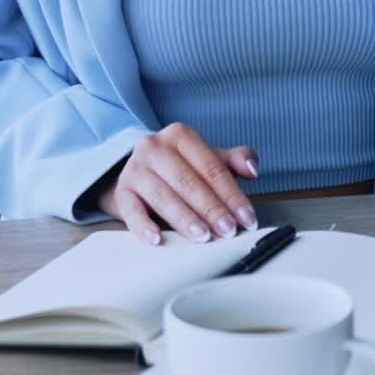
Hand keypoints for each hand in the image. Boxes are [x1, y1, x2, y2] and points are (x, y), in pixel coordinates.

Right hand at [97, 122, 260, 245]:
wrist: (138, 171)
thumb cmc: (180, 166)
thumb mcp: (207, 157)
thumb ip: (234, 160)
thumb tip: (252, 168)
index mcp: (181, 135)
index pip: (212, 167)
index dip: (232, 194)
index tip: (247, 217)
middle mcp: (155, 147)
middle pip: (189, 182)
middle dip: (212, 209)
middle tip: (229, 230)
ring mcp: (135, 169)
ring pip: (164, 196)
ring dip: (185, 220)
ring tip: (203, 237)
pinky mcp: (122, 191)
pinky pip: (131, 211)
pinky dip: (144, 226)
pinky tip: (158, 239)